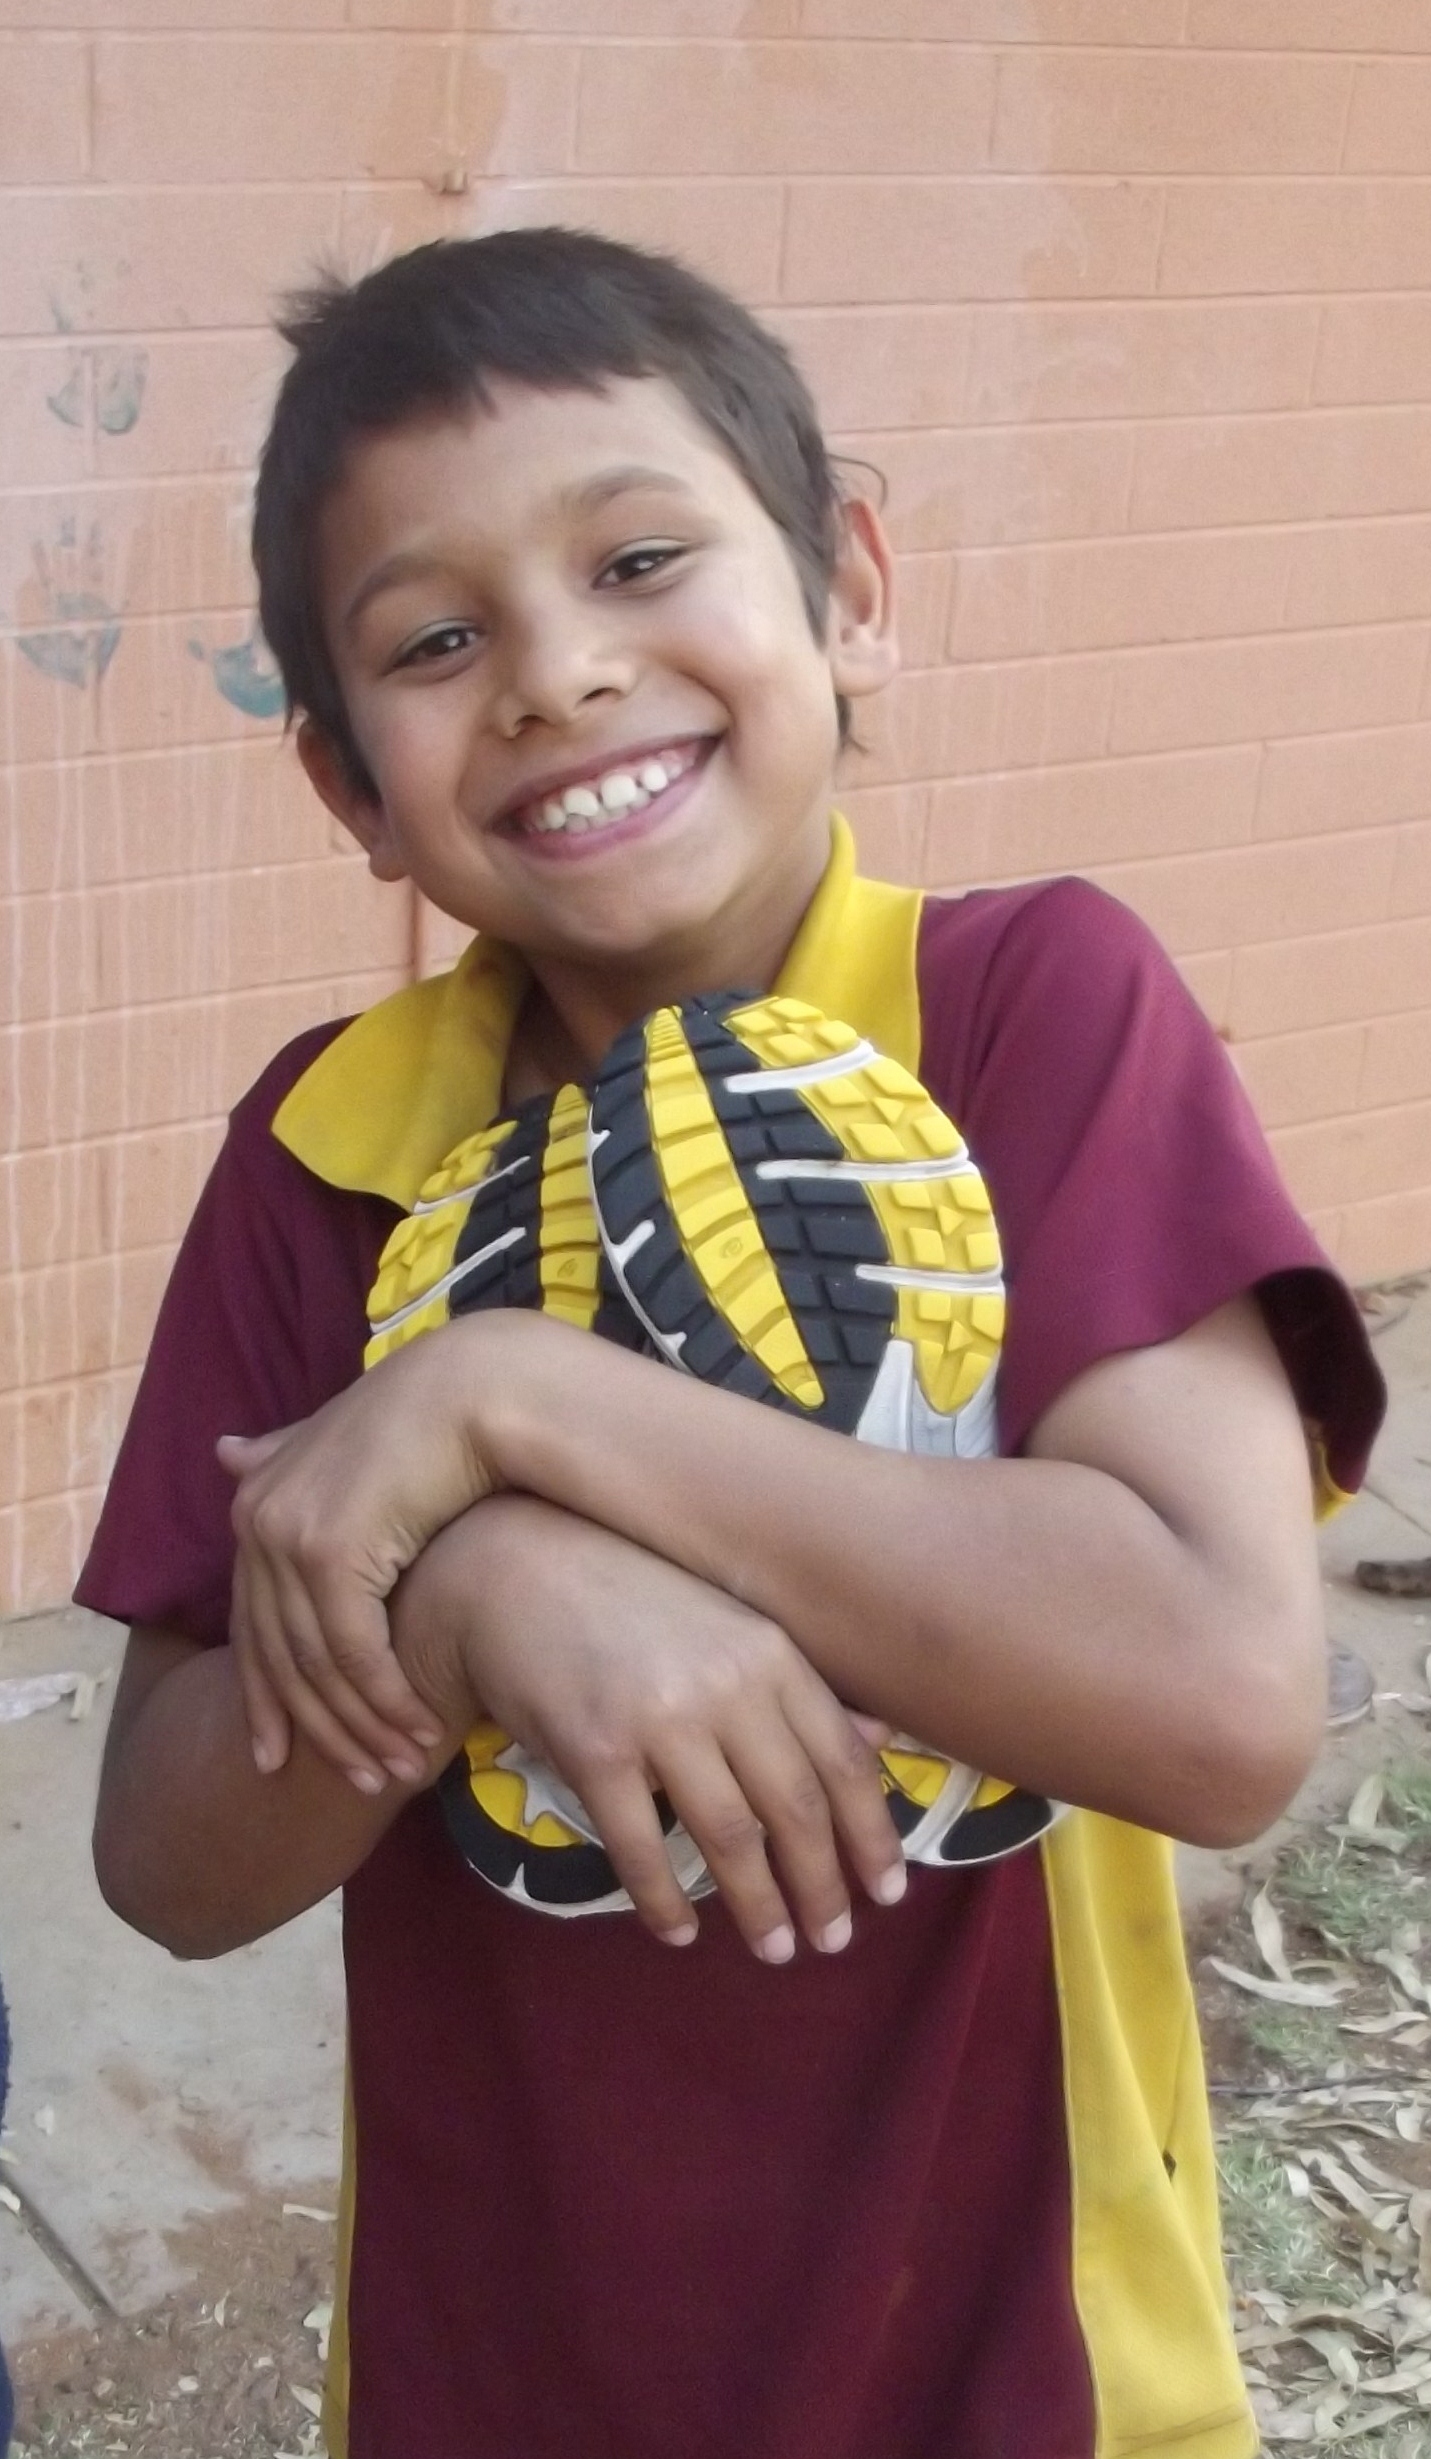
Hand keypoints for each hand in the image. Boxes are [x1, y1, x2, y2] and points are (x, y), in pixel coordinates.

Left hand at [219, 1316, 519, 1791]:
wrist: (479, 1389)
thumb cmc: (427, 1415)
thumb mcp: (337, 1440)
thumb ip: (281, 1453)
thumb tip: (223, 1453)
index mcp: (254, 1505)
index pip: (251, 1626)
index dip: (267, 1699)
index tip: (281, 1759)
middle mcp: (258, 1523)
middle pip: (279, 1658)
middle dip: (317, 1730)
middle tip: (358, 1782)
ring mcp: (289, 1538)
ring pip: (318, 1667)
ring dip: (362, 1728)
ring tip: (398, 1772)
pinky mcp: (332, 1553)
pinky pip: (355, 1652)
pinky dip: (387, 1701)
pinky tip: (419, 1730)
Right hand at [393, 1496, 908, 1961]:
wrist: (516, 1571)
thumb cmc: (633, 1602)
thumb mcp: (728, 1628)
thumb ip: (799, 1688)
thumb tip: (882, 1743)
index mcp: (770, 1654)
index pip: (843, 1761)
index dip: (872, 1835)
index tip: (889, 1892)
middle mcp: (726, 1685)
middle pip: (795, 1808)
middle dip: (823, 1886)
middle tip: (834, 1941)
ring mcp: (660, 1718)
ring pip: (728, 1836)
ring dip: (758, 1906)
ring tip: (776, 1950)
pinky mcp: (595, 1750)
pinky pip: (640, 1846)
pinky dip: (663, 1901)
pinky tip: (678, 1934)